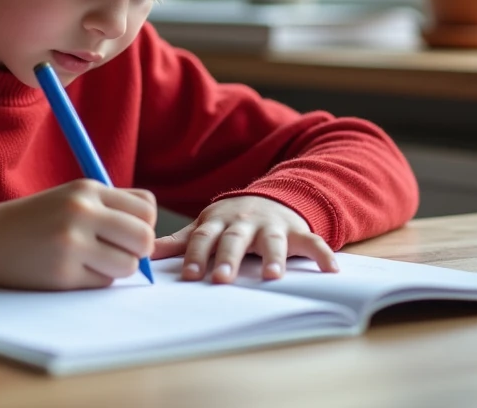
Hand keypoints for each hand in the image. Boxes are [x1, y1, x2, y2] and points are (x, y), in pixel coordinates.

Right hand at [0, 180, 155, 289]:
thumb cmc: (34, 220)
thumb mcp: (71, 198)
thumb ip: (110, 207)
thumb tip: (151, 235)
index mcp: (87, 189)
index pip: (146, 207)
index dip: (143, 223)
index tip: (126, 231)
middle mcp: (82, 211)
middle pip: (145, 237)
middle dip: (138, 250)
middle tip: (117, 252)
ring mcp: (72, 243)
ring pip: (128, 265)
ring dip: (116, 268)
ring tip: (91, 261)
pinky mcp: (63, 273)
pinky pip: (102, 283)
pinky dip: (93, 280)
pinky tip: (70, 270)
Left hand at [152, 196, 336, 283]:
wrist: (270, 198)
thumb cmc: (231, 221)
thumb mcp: (205, 226)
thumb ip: (179, 242)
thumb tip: (144, 254)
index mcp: (217, 222)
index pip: (204, 238)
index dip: (196, 256)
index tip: (190, 276)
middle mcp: (244, 222)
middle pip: (234, 240)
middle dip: (229, 258)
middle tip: (223, 278)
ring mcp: (271, 225)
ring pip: (272, 241)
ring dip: (273, 257)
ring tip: (272, 276)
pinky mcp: (297, 230)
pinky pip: (312, 241)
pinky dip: (322, 254)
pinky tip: (331, 269)